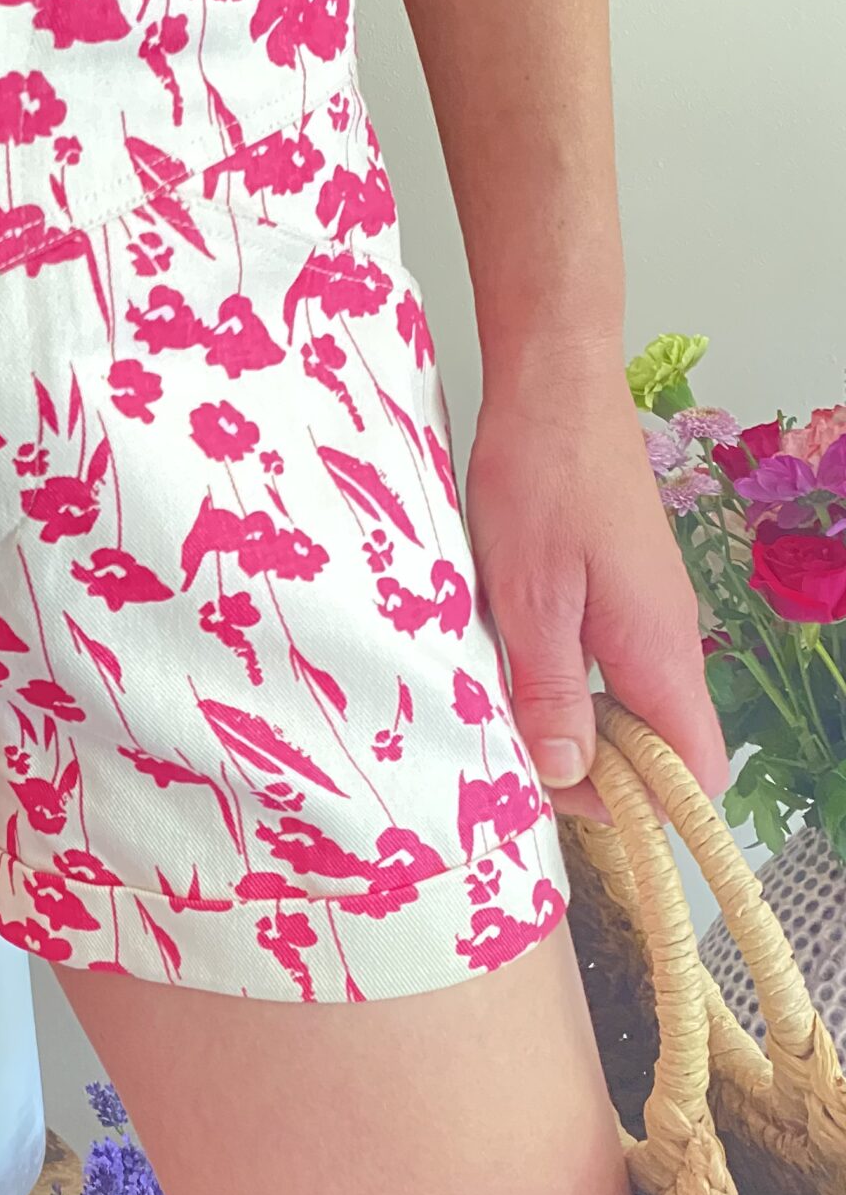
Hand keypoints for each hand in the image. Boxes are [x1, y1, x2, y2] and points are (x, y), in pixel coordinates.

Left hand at [466, 357, 728, 822]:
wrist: (555, 389)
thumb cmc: (541, 480)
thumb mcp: (529, 598)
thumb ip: (550, 691)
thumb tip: (571, 772)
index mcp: (658, 652)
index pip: (692, 771)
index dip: (637, 805)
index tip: (561, 795)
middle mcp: (667, 641)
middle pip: (658, 748)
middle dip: (593, 771)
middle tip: (513, 757)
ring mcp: (646, 616)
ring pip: (628, 707)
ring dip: (572, 724)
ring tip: (502, 711)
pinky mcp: (621, 593)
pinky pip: (608, 666)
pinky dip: (565, 682)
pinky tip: (510, 666)